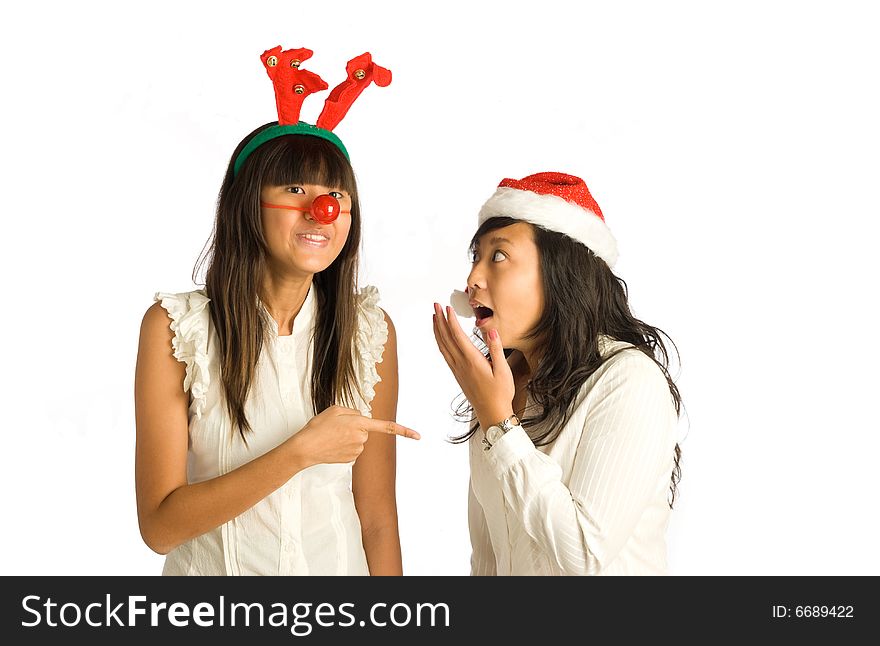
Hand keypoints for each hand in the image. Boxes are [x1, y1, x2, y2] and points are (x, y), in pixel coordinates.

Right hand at [289, 405, 419, 467]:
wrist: (305, 448)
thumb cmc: (318, 427)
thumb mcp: (335, 409)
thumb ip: (353, 411)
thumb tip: (362, 418)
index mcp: (359, 423)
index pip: (386, 426)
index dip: (404, 431)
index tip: (418, 436)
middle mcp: (361, 438)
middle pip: (365, 429)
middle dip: (355, 427)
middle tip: (336, 427)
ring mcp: (357, 450)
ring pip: (359, 439)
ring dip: (349, 436)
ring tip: (332, 436)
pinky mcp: (351, 459)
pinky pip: (353, 448)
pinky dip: (345, 446)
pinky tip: (333, 446)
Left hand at [432, 303, 514, 427]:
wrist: (492, 413)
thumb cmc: (500, 394)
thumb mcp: (503, 370)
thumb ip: (496, 349)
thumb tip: (491, 331)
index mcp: (472, 361)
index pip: (458, 336)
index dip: (451, 320)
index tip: (447, 307)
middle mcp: (461, 364)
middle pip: (446, 338)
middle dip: (439, 320)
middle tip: (435, 305)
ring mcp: (457, 369)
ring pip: (442, 346)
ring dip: (437, 330)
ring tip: (434, 317)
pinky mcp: (457, 374)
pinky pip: (445, 354)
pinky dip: (440, 342)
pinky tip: (440, 338)